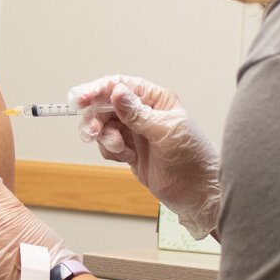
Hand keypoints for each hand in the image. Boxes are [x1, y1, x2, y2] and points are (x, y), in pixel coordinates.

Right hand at [69, 75, 221, 238]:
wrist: (197, 193)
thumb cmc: (193, 158)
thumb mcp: (165, 132)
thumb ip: (138, 114)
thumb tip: (116, 92)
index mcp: (157, 100)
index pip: (122, 86)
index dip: (99, 89)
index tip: (81, 98)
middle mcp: (144, 113)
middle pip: (107, 105)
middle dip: (97, 118)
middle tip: (93, 131)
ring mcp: (136, 133)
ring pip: (104, 126)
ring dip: (104, 137)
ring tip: (119, 149)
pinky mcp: (130, 151)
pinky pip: (108, 145)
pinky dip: (110, 151)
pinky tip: (126, 157)